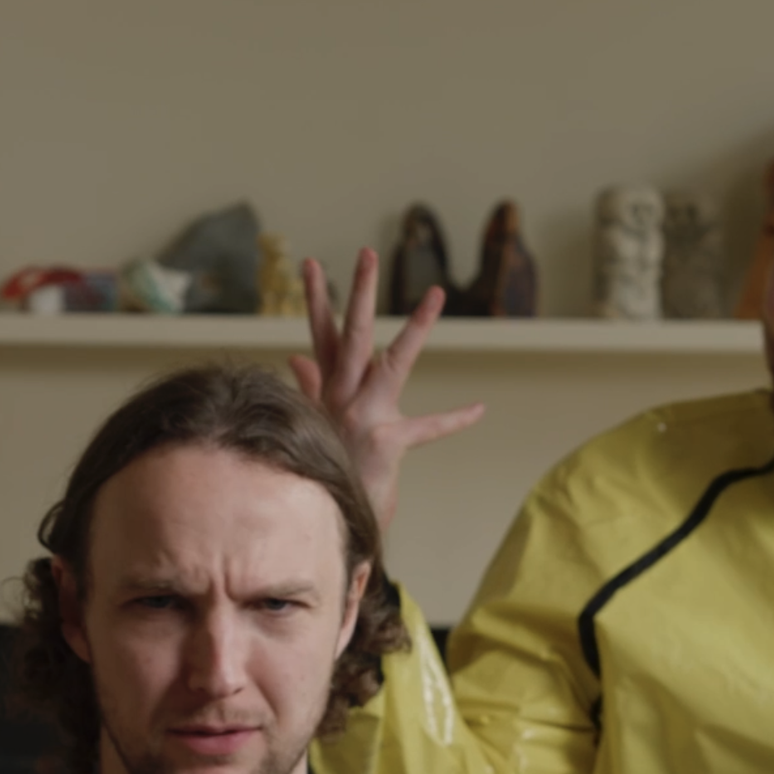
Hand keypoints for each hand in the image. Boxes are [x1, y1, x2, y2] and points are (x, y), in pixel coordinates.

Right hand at [290, 249, 485, 530]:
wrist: (330, 520)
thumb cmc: (331, 469)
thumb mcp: (315, 425)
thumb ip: (310, 388)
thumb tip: (296, 358)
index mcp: (326, 392)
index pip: (320, 336)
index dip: (316, 298)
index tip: (312, 262)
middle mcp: (341, 398)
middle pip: (350, 335)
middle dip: (359, 293)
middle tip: (366, 253)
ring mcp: (363, 417)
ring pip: (393, 362)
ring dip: (417, 328)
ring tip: (435, 295)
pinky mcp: (386, 441)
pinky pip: (427, 428)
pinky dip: (453, 419)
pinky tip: (478, 408)